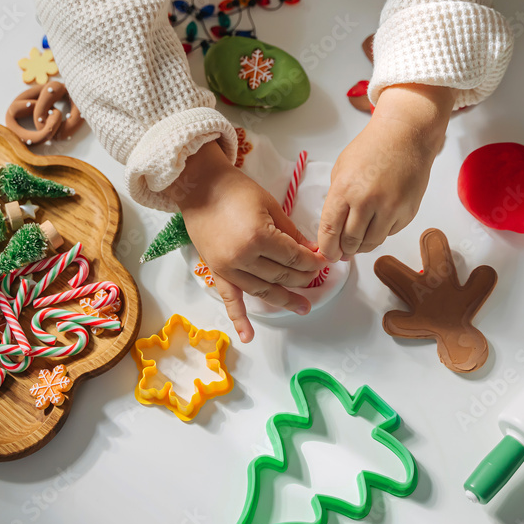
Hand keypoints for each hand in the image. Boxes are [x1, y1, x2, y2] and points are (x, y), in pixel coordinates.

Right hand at [168, 141, 326, 342]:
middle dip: (302, 278)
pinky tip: (248, 336)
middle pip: (281, 275)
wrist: (199, 187)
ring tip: (303, 307)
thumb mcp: (270, 205)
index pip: (294, 257)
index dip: (312, 261)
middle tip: (315, 277)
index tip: (324, 262)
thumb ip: (291, 232)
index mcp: (259, 237)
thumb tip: (312, 251)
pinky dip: (239, 319)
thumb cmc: (235, 190)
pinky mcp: (216, 272)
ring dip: (284, 300)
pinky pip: (230, 299)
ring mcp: (227, 268)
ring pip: (263, 290)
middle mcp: (243, 257)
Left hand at [318, 83, 453, 260]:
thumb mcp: (341, 170)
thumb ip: (336, 200)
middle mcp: (367, 202)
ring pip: (371, 243)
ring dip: (362, 245)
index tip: (327, 255)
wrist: (406, 135)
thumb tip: (333, 231)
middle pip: (351, 242)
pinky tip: (379, 219)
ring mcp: (390, 208)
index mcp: (345, 190)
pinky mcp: (408, 212)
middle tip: (342, 251)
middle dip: (344, 250)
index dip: (327, 248)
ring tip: (358, 240)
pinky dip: (381, 232)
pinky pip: (389, 233)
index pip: (330, 231)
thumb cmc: (371, 149)